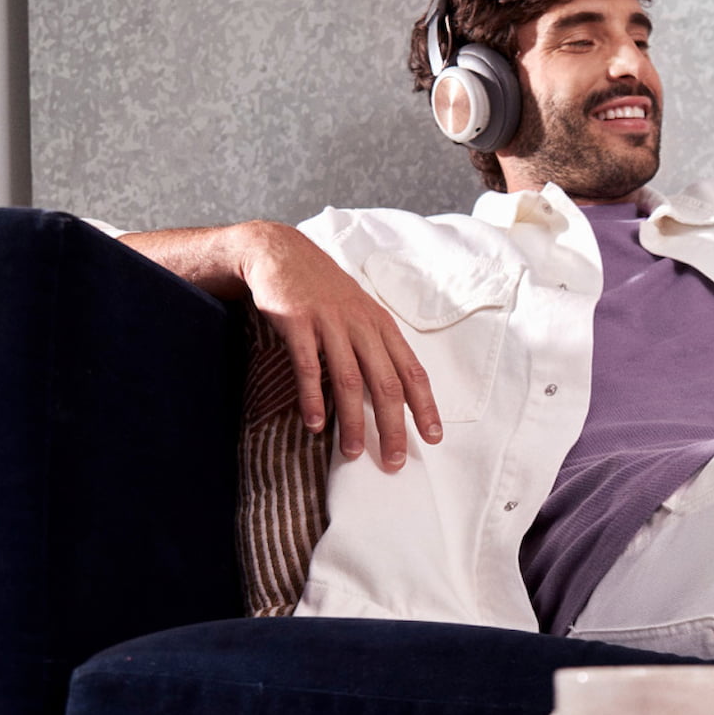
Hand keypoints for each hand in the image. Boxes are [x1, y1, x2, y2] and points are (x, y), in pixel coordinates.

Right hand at [237, 222, 441, 470]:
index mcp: (381, 325)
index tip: (433, 438)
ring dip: (353, 420)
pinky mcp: (298, 322)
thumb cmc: (323, 290)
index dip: (425, 406)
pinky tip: (315, 423)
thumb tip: (390, 393)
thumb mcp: (358, 313)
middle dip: (393, 426)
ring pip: (350, 380)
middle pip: (386, 383)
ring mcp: (330, 323)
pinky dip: (313, 398)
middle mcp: (362, 325)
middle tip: (394, 461)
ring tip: (352, 452)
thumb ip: (373, 348)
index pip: (412, 371)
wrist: (280, 253)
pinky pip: (309, 366)